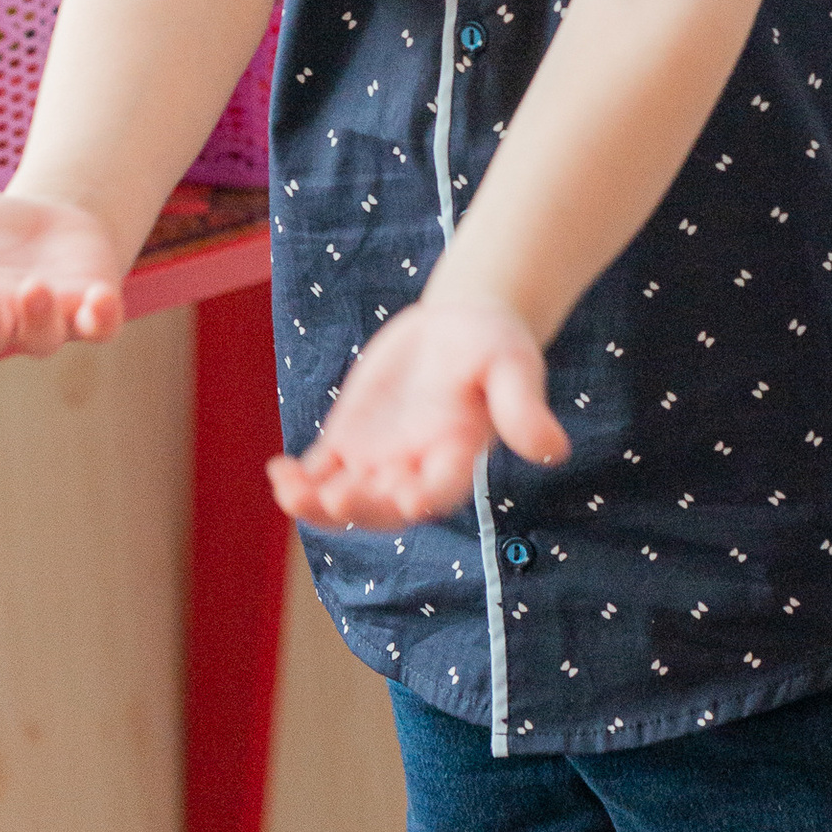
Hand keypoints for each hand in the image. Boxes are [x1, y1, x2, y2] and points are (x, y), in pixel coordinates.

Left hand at [269, 292, 568, 530]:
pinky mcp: (350, 443)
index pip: (440, 488)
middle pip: (383, 505)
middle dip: (357, 506)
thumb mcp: (513, 366)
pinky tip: (278, 469)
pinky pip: (319, 472)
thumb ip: (524, 407)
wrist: (460, 326)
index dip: (422, 496)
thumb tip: (553, 449)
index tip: (406, 495)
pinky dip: (299, 478)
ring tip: (287, 486)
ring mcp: (379, 461)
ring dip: (315, 501)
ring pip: (343, 496)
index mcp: (458, 456)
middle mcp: (416, 469)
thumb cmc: (495, 344)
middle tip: (333, 496)